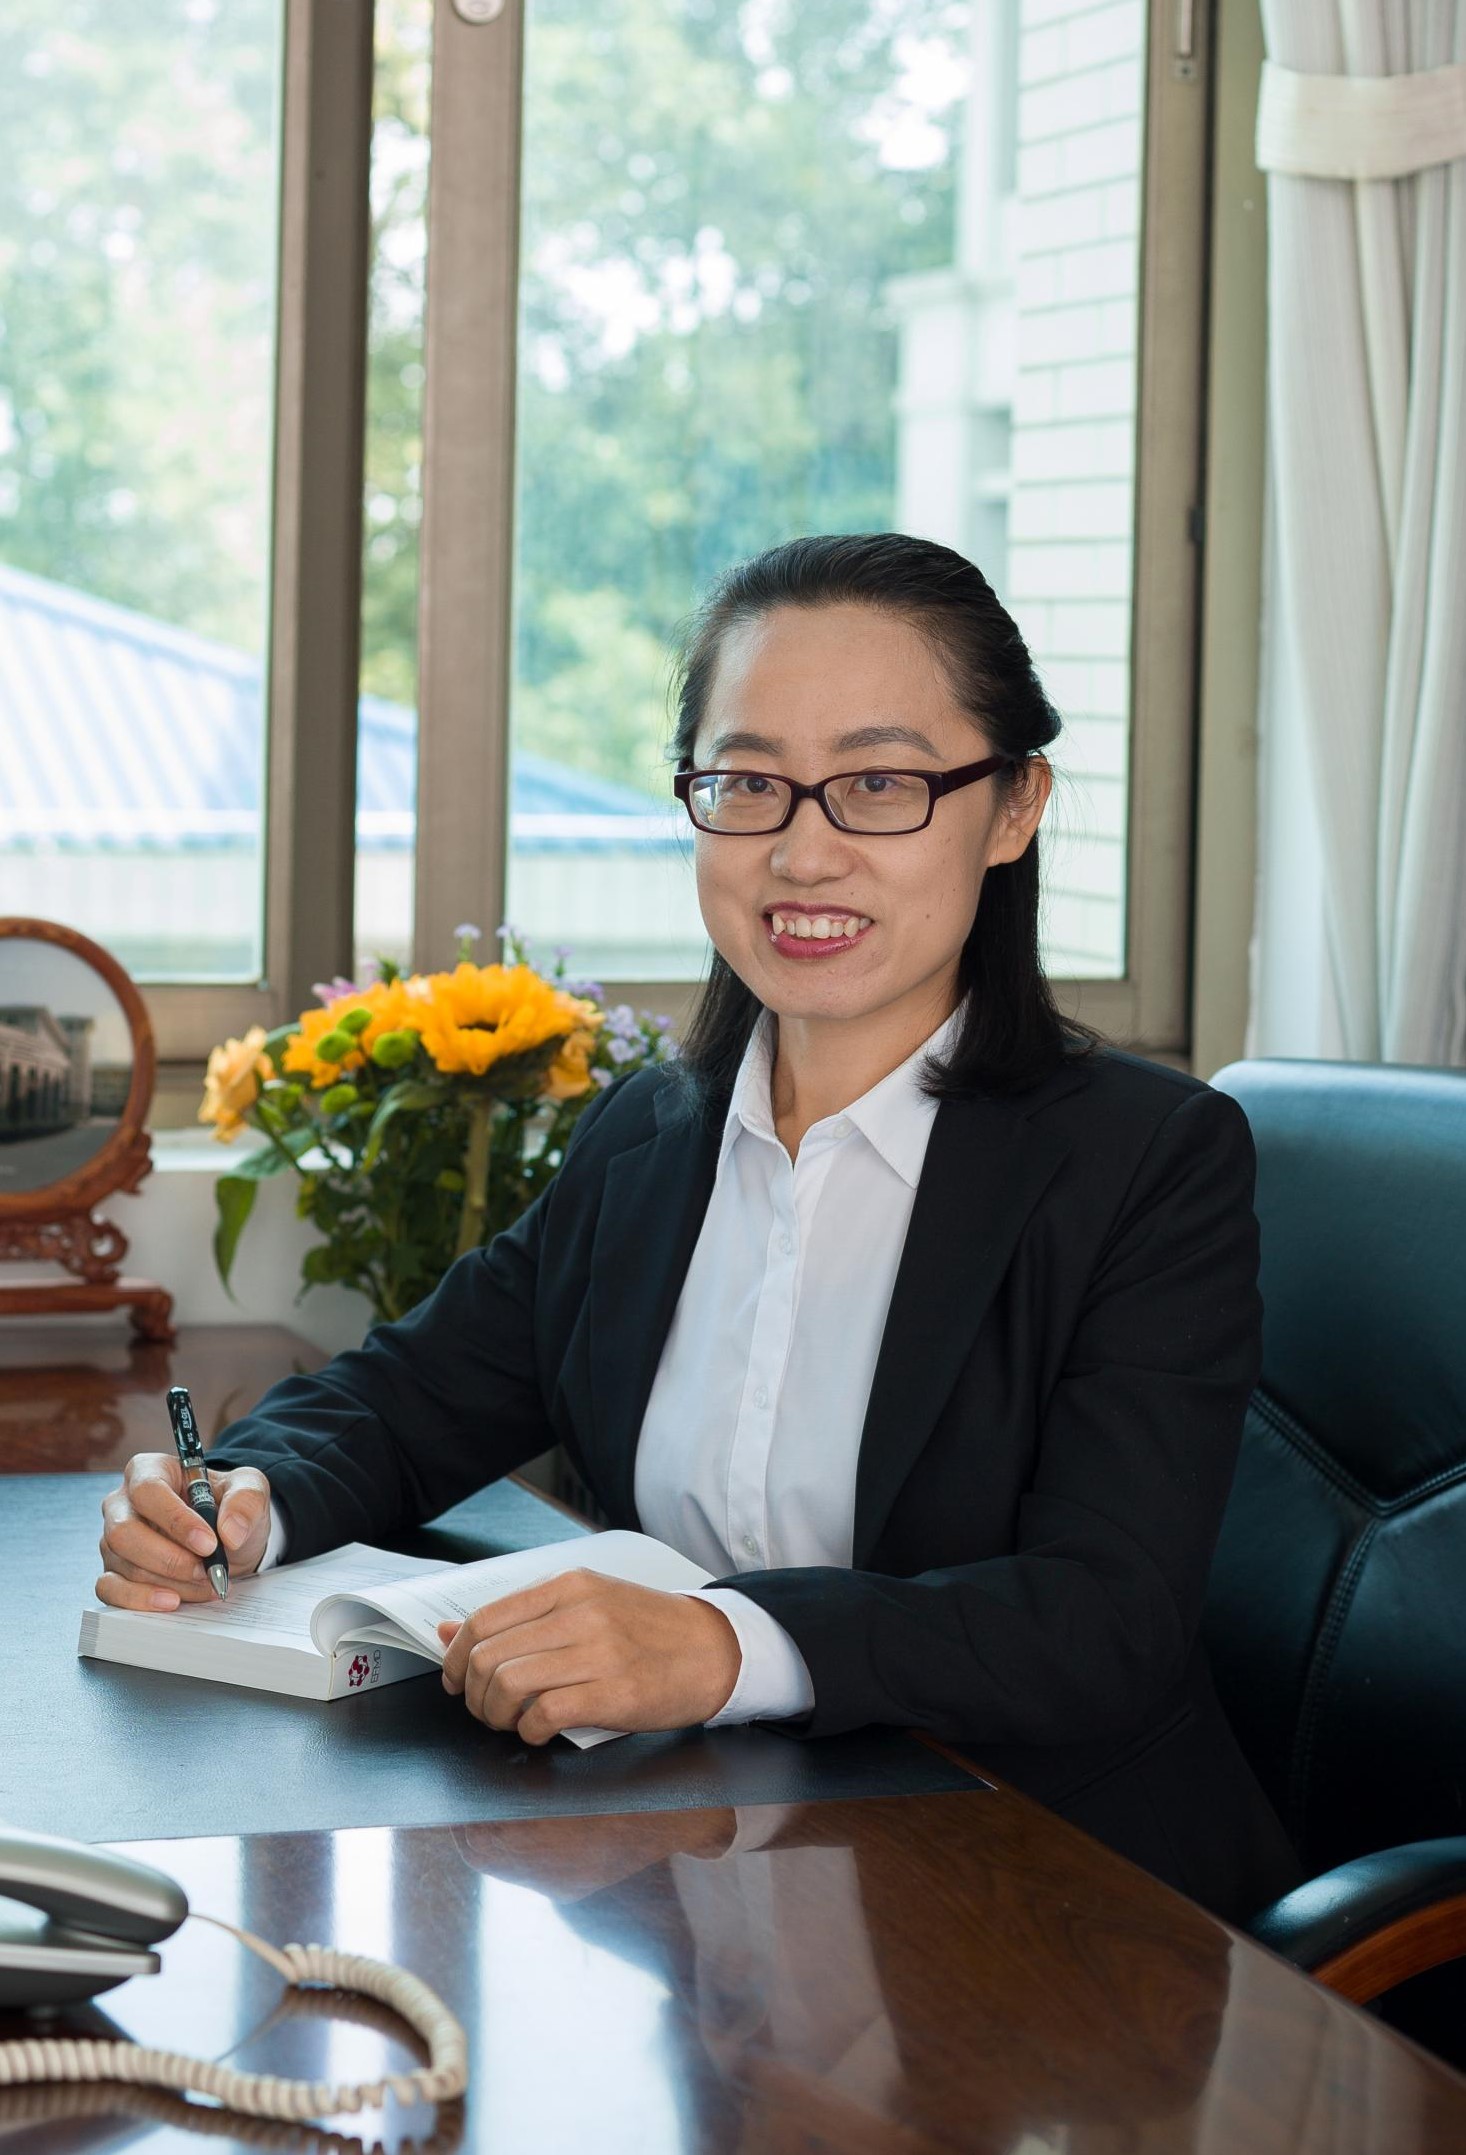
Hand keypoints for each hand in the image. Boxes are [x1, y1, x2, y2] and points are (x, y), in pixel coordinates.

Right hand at [96, 1452, 272, 1610]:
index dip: (176, 1520)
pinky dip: (141, 1600)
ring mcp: (113, 1539)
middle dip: (169, 1558)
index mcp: (149, 1470)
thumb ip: (246, 1501)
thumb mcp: (250, 1490)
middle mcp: (122, 1502)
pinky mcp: (112, 1570)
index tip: (209, 1543)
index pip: (147, 1490)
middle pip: (124, 1531)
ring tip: (205, 1583)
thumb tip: (230, 1533)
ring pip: (123, 1564)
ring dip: (168, 1581)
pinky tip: (172, 1601)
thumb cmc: (228, 1506)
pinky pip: (111, 1589)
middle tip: (206, 1570)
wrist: (225, 1538)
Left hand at [436, 1570, 741, 1744]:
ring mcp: (598, 1652)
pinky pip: (543, 1714)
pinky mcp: (614, 1694)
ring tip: (510, 1722)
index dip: (456, 1657)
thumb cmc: (648, 1630)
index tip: (455, 1680)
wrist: (715, 1649)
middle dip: (472, 1694)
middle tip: (485, 1709)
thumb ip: (520, 1617)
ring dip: (496, 1715)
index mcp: (569, 1586)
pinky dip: (529, 1731)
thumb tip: (447, 1632)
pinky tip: (540, 1732)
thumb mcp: (587, 1605)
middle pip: (488, 1656)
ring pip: (508, 1684)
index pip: (484, 1619)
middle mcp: (580, 1613)